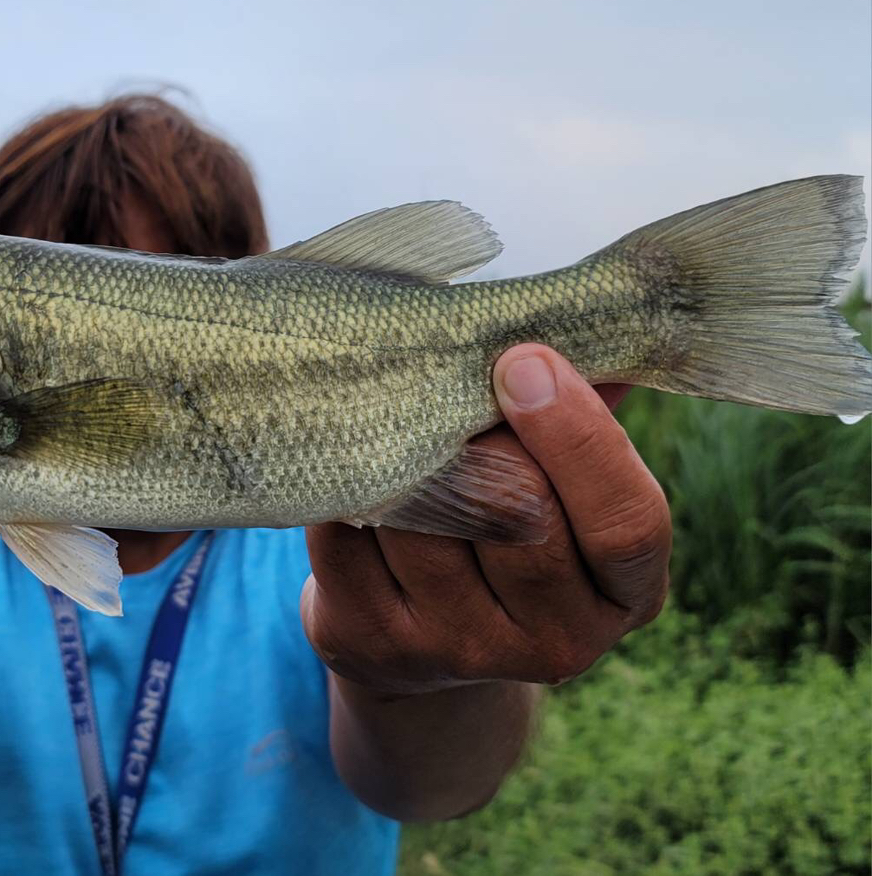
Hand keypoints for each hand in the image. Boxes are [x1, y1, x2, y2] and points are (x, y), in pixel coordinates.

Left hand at [301, 344, 670, 693]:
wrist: (422, 640)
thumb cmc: (508, 526)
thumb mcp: (565, 488)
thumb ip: (583, 414)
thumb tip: (584, 317)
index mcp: (624, 595)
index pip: (627, 522)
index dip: (578, 435)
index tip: (525, 358)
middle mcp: (555, 642)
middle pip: (519, 517)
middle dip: (481, 433)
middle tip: (449, 378)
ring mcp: (460, 652)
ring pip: (424, 525)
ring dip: (404, 454)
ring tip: (397, 412)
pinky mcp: (375, 644)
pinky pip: (348, 541)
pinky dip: (342, 486)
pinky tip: (349, 463)